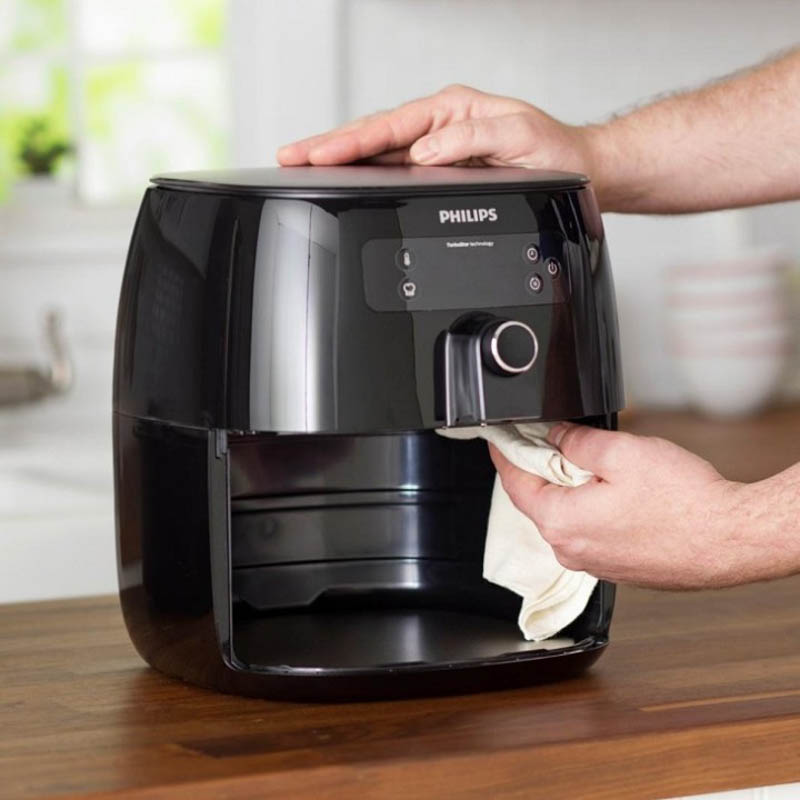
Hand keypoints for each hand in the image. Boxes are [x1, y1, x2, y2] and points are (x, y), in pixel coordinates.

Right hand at [276, 84, 599, 178]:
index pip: (390, 127)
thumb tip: (423, 151)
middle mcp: (437, 127)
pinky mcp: (436, 169)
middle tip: (289, 155)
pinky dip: (363, 172)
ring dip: (339, 159)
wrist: (572, 170)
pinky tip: (343, 177)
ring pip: (377, 152)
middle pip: (373, 135)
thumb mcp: (518, 136)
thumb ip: (470, 139)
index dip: (352, 141)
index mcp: (451, 112)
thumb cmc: (551, 151)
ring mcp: (434, 148)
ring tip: (302, 164)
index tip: (320, 153)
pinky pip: (392, 168)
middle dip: (329, 146)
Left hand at [489, 423, 796, 589]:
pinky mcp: (618, 567)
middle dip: (543, 469)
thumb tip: (555, 436)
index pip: (514, 484)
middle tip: (555, 441)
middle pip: (539, 501)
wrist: (731, 539)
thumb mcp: (621, 452)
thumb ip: (576, 441)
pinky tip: (618, 493)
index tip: (499, 441)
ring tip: (599, 466)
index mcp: (561, 522)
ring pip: (567, 516)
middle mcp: (572, 550)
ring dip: (572, 489)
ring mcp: (595, 563)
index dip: (505, 456)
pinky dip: (592, 509)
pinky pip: (590, 531)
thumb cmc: (685, 503)